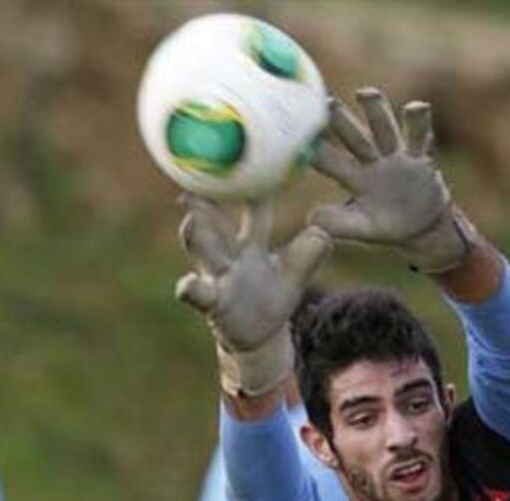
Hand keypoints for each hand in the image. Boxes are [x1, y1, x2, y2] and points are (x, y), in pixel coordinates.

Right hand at [174, 193, 330, 395]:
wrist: (258, 336)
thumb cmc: (272, 295)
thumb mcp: (294, 274)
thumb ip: (308, 254)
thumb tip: (324, 233)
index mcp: (251, 242)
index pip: (252, 206)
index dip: (253, 183)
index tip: (249, 155)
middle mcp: (228, 254)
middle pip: (216, 222)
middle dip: (207, 200)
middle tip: (200, 175)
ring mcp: (216, 277)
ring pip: (203, 252)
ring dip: (195, 236)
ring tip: (190, 222)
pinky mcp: (211, 303)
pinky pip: (198, 294)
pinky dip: (191, 289)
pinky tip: (186, 284)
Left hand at [309, 88, 475, 272]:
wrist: (421, 227)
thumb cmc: (385, 225)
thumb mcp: (362, 228)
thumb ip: (338, 224)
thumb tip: (309, 219)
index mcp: (353, 178)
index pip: (330, 161)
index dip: (316, 150)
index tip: (298, 136)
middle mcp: (372, 161)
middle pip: (354, 137)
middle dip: (341, 120)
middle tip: (326, 102)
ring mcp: (396, 157)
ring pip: (384, 130)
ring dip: (376, 111)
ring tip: (365, 92)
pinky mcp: (421, 159)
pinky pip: (419, 139)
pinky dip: (419, 124)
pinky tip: (416, 106)